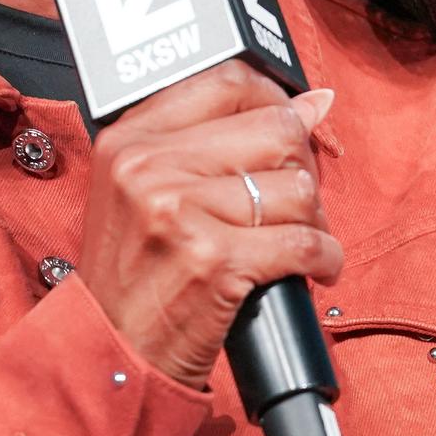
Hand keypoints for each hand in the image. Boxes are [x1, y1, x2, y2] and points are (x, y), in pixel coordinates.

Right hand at [78, 63, 342, 387]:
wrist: (111, 354)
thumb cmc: (135, 277)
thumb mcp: (151, 192)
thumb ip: (221, 140)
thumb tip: (312, 102)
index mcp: (131, 139)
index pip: (228, 81)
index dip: (278, 101)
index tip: (296, 127)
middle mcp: (149, 167)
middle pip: (275, 130)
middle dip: (304, 169)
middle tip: (297, 202)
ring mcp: (179, 213)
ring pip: (297, 188)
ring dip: (314, 222)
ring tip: (296, 244)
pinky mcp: (214, 262)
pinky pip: (304, 242)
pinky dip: (324, 259)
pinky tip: (311, 269)